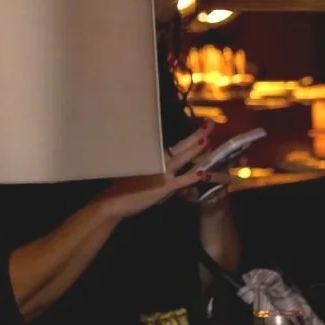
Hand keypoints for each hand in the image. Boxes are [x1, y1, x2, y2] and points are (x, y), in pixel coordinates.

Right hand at [93, 130, 213, 221]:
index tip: (203, 126)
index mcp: (154, 155)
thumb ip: (159, 168)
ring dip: (197, 151)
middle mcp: (158, 159)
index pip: (177, 145)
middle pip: (182, 146)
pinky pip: (181, 181)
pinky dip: (192, 177)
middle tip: (210, 124)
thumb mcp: (144, 171)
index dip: (191, 137)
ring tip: (208, 141)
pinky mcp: (164, 186)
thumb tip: (173, 166)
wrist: (115, 200)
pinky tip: (204, 174)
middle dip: (197, 135)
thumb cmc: (127, 185)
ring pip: (184, 159)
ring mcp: (162, 172)